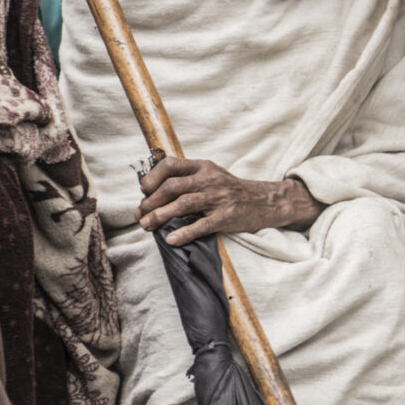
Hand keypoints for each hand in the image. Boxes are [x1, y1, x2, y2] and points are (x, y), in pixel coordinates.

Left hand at [141, 155, 320, 242]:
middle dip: (151, 201)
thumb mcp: (211, 175)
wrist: (264, 201)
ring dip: (161, 216)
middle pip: (173, 186)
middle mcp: (210, 179)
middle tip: (140, 214)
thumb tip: (153, 190)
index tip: (143, 190)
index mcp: (203, 167)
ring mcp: (219, 198)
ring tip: (147, 225)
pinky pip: (202, 225)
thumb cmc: (231, 190)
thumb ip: (187, 178)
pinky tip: (171, 239)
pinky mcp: (227, 216)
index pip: (172, 165)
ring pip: (183, 204)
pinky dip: (184, 233)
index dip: (153, 177)